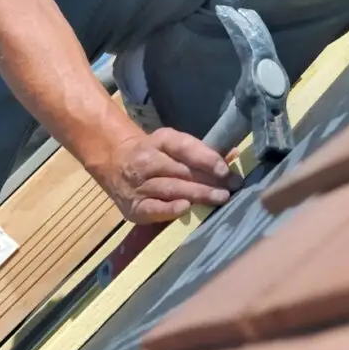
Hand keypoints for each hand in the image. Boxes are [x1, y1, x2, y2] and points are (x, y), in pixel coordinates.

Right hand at [92, 127, 242, 223]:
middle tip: (232, 189)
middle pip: (181, 170)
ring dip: (197, 194)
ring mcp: (139, 184)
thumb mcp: (173, 144)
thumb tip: (234, 155)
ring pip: (170, 188)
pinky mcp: (133, 206)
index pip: (184, 147)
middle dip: (209, 181)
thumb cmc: (155, 154)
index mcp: (160, 140)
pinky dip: (170, 209)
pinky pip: (153, 208)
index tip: (225, 170)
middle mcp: (147, 160)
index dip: (205, 158)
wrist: (114, 163)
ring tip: (220, 199)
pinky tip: (186, 208)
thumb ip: (202, 151)